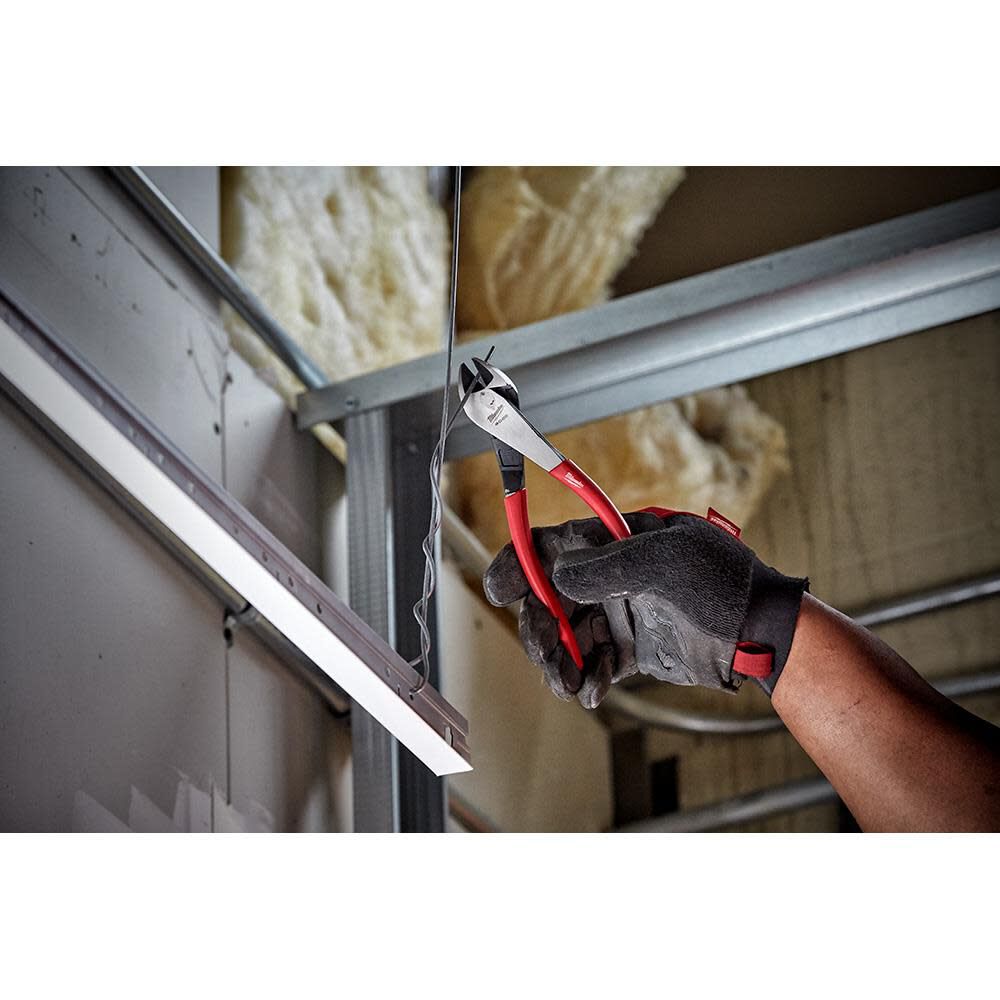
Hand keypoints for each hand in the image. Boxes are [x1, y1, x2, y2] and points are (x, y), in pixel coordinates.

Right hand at [483, 509, 806, 707]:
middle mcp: (610, 575)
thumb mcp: (666, 563)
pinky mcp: (630, 648)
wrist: (763, 633)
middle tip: (546, 659)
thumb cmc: (723, 584)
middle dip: (540, 629)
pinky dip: (584, 678)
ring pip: (566, 636)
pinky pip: (591, 663)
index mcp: (614, 540)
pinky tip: (590, 691)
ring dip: (558, 661)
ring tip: (567, 685)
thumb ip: (605, 567)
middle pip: (549, 598)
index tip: (498, 589)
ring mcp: (619, 611)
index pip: (551, 545)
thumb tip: (554, 575)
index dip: (518, 562)